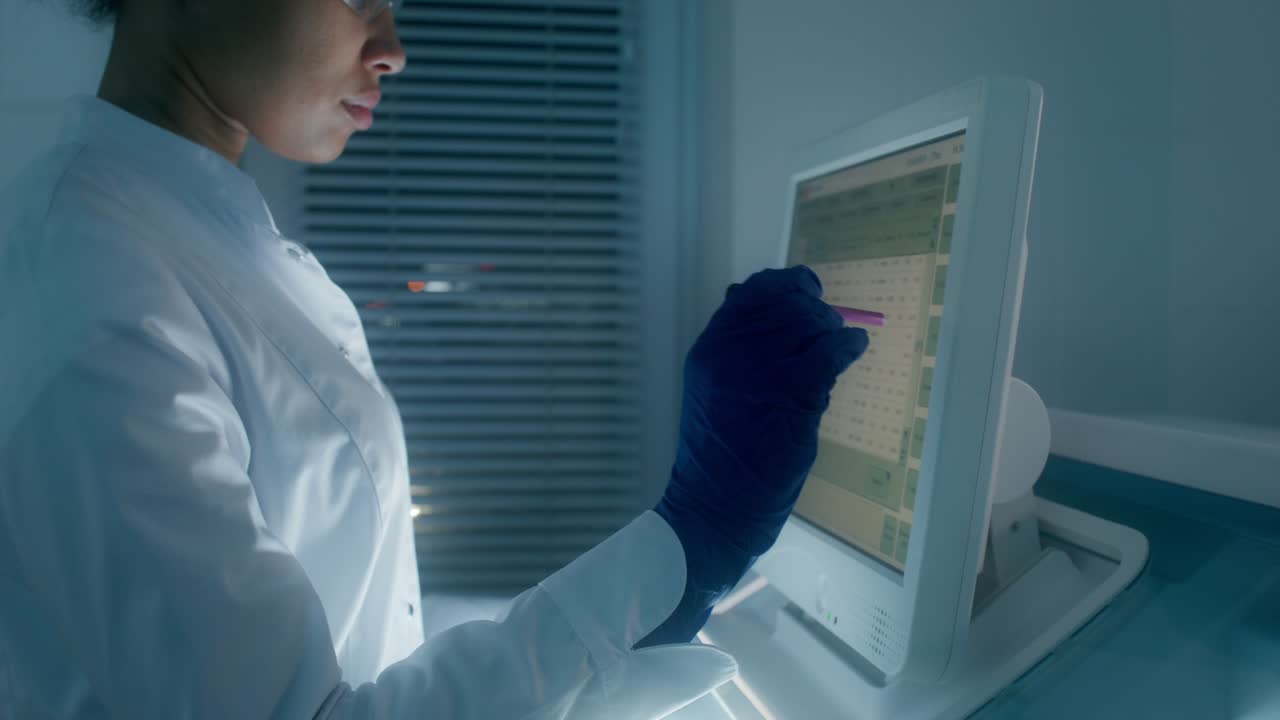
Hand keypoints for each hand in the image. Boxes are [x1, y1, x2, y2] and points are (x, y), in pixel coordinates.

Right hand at [639, 266, 868, 645]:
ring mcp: (759, 370)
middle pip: (782, 303)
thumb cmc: (721, 457)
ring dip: (830, 329)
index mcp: (709, 349)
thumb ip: (737, 353)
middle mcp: (729, 351)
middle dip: (812, 308)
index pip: (749, 294)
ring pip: (808, 323)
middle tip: (827, 324)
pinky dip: (848, 346)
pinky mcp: (790, 392)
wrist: (718, 505)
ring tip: (838, 342)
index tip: (805, 291)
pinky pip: (829, 351)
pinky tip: (853, 350)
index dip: (783, 286)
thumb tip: (774, 313)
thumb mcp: (715, 391)